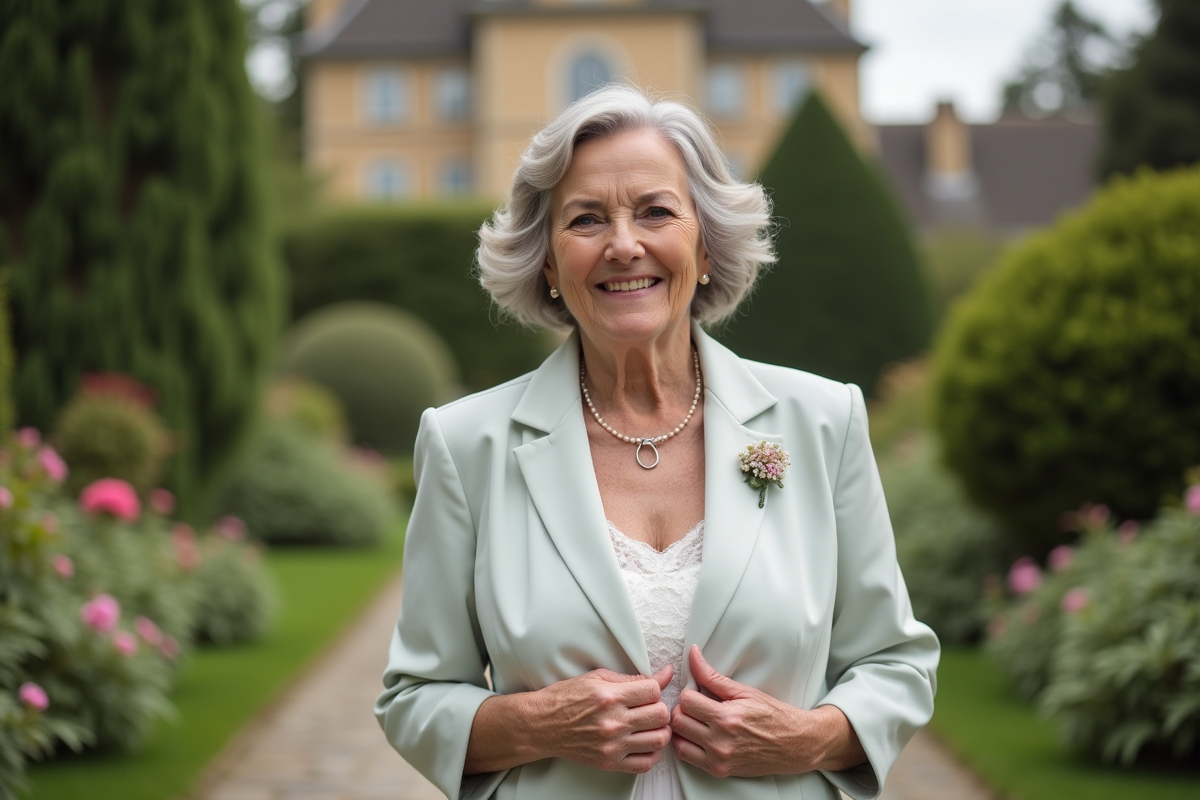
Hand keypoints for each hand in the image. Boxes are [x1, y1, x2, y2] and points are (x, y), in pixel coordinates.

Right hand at [535, 663, 673, 772]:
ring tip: (649, 725)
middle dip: (659, 708)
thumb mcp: (597, 678)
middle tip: (650, 707)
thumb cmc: (565, 699)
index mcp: (609, 697)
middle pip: (660, 715)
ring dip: (659, 730)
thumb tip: (663, 675)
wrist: (542, 724)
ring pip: (658, 739)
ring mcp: (612, 745)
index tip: (649, 691)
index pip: (653, 691)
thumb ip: (632, 678)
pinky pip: (644, 763)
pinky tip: (643, 743)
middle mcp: (612, 722)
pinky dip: (651, 753)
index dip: (656, 688)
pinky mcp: (609, 762)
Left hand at [671, 646, 861, 777]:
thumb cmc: (773, 716)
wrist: (795, 744)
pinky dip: (686, 744)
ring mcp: (719, 758)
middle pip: (679, 720)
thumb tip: (693, 655)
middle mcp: (721, 741)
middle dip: (684, 709)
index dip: (690, 693)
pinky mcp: (719, 770)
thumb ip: (713, 676)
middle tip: (696, 705)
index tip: (698, 693)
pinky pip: (687, 757)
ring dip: (683, 727)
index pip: (686, 701)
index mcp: (727, 718)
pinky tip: (697, 735)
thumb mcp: (744, 691)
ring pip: (678, 739)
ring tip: (696, 720)